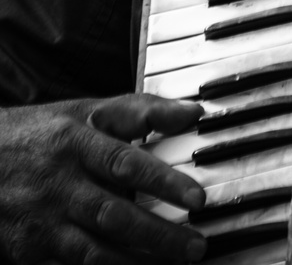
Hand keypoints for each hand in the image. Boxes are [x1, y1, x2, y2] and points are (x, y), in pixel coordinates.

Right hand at [0, 94, 206, 263]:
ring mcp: (42, 222)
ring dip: (136, 264)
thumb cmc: (45, 134)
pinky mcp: (27, 251)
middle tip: (196, 246)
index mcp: (76, 144)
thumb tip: (193, 111)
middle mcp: (59, 185)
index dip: (163, 182)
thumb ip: (141, 110)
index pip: (125, 164)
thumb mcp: (88, 110)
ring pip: (93, 252)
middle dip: (158, 235)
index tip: (197, 199)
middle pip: (114, 215)